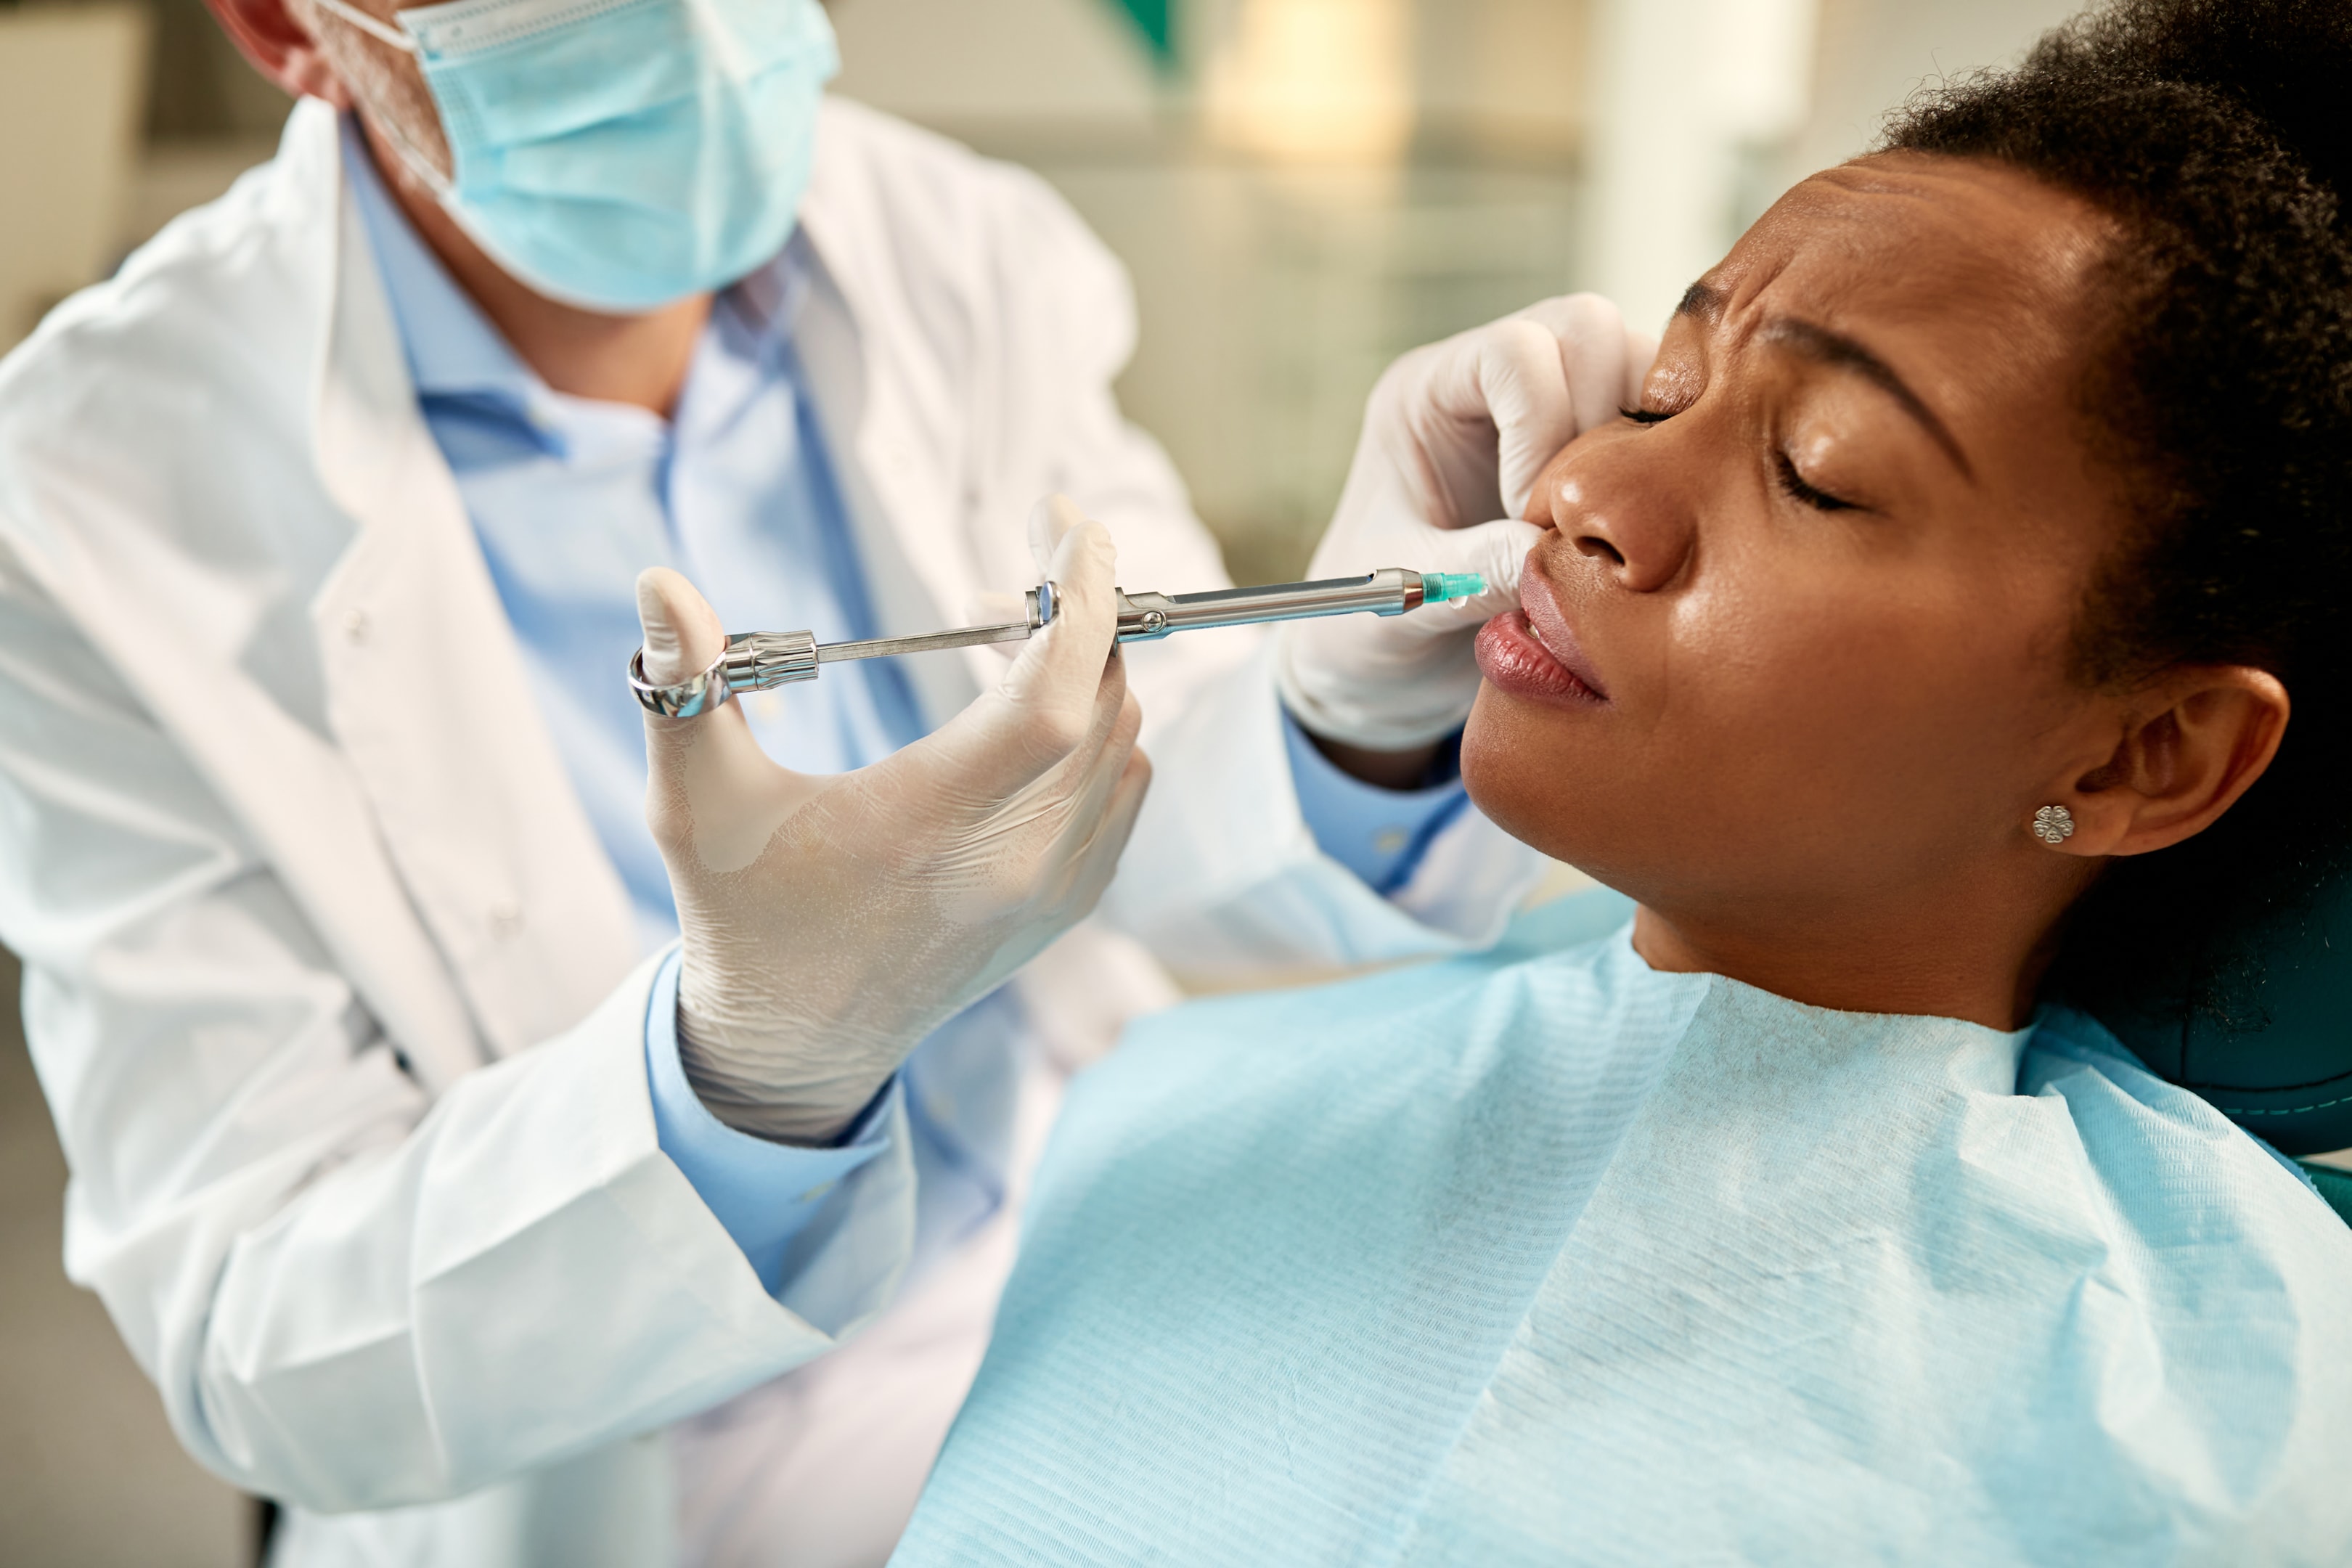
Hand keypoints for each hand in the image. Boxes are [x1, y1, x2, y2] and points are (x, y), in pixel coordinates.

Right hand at [637, 500, 1149, 1143]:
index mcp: (930, 828)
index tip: (1070, 525)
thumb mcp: (694, 801)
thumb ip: (683, 685)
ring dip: (1089, 668)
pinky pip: (1125, 785)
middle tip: (1004, 577)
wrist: (796, 1043)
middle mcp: (1015, 864)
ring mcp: (1055, 890)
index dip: (1081, 599)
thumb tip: (657, 580)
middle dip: (1072, 613)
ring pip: (1125, 738)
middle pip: (1103, 700)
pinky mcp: (1072, 904)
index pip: (1057, 696)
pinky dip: (1101, 727)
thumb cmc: (741, 913)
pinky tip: (1035, 708)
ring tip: (1010, 634)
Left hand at [1276, 294, 1657, 751]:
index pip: (1513, 351)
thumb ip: (1472, 570)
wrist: (1387, 664)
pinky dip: (1660, 467)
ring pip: (1639, 363)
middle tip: (1578, 519)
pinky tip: (1630, 532)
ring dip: (1640, 444)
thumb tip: (1548, 549)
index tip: (1525, 515)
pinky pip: (1658, 419)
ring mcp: (1552, 401)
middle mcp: (1489, 379)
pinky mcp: (1598, 439)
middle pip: (1587, 327)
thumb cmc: (1371, 627)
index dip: (1541, 427)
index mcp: (1425, 394)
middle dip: (1601, 420)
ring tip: (1606, 530)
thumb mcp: (1407, 603)